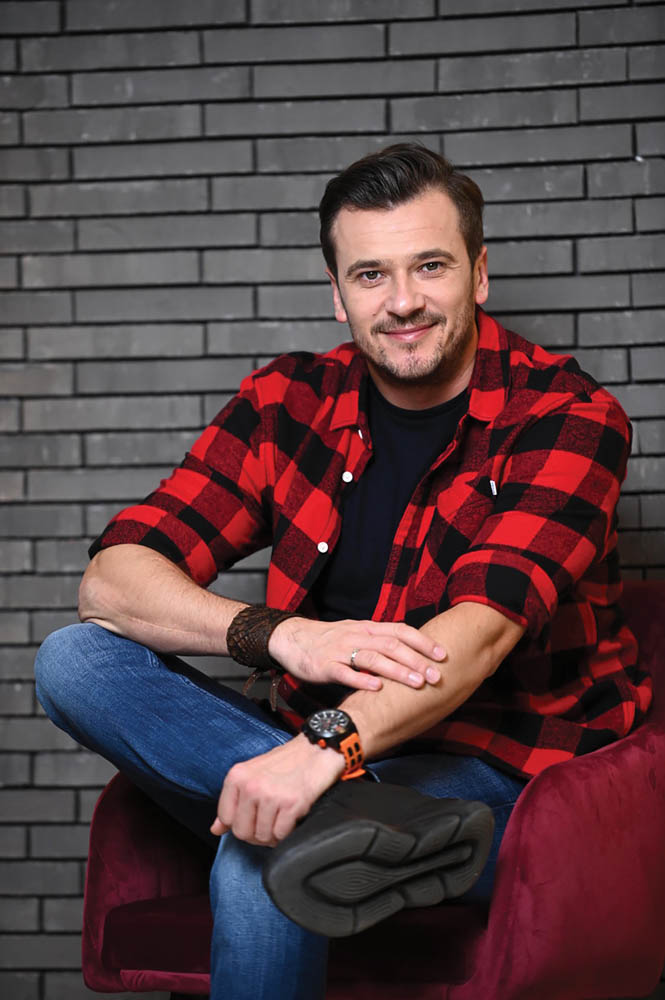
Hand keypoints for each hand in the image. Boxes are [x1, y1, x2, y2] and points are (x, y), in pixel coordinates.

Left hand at [210, 735, 343, 844]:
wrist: (318, 749)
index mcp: (237, 777)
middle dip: (257, 834)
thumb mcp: (252, 774)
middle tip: (270, 822)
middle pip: (243, 832)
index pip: (227, 819)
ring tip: (282, 818)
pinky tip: (292, 818)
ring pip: (262, 836)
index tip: (254, 819)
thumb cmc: (286, 762)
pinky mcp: (291, 804)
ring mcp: (271, 795)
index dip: (241, 824)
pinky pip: (281, 835)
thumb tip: (215, 829)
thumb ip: (232, 801)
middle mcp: (251, 785)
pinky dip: (287, 833)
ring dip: (274, 834)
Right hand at [268, 617, 445, 690]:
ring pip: (373, 658)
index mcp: (367, 628)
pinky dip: (361, 679)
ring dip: (397, 670)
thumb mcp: (357, 634)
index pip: (400, 631)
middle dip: (417, 660)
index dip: (423, 642)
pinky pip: (344, 672)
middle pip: (392, 645)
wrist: (292, 639)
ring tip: (417, 683)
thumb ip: (381, 642)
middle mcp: (357, 636)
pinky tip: (377, 687)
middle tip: (437, 676)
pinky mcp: (324, 666)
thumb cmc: (329, 640)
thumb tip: (412, 654)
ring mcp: (340, 650)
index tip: (443, 655)